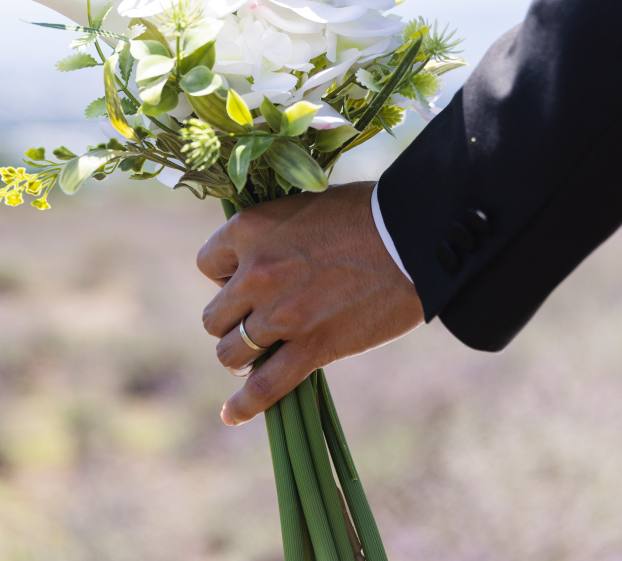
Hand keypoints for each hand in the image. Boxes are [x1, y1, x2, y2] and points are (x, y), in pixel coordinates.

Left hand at [197, 181, 423, 424]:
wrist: (413, 237)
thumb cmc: (366, 211)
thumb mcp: (305, 206)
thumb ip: (275, 232)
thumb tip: (263, 255)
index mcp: (250, 228)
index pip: (208, 264)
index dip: (226, 274)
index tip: (246, 278)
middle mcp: (255, 272)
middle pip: (214, 315)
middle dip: (233, 318)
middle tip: (258, 316)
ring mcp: (281, 314)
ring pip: (231, 351)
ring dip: (241, 354)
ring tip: (258, 353)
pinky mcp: (312, 347)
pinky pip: (264, 388)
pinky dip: (244, 405)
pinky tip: (231, 415)